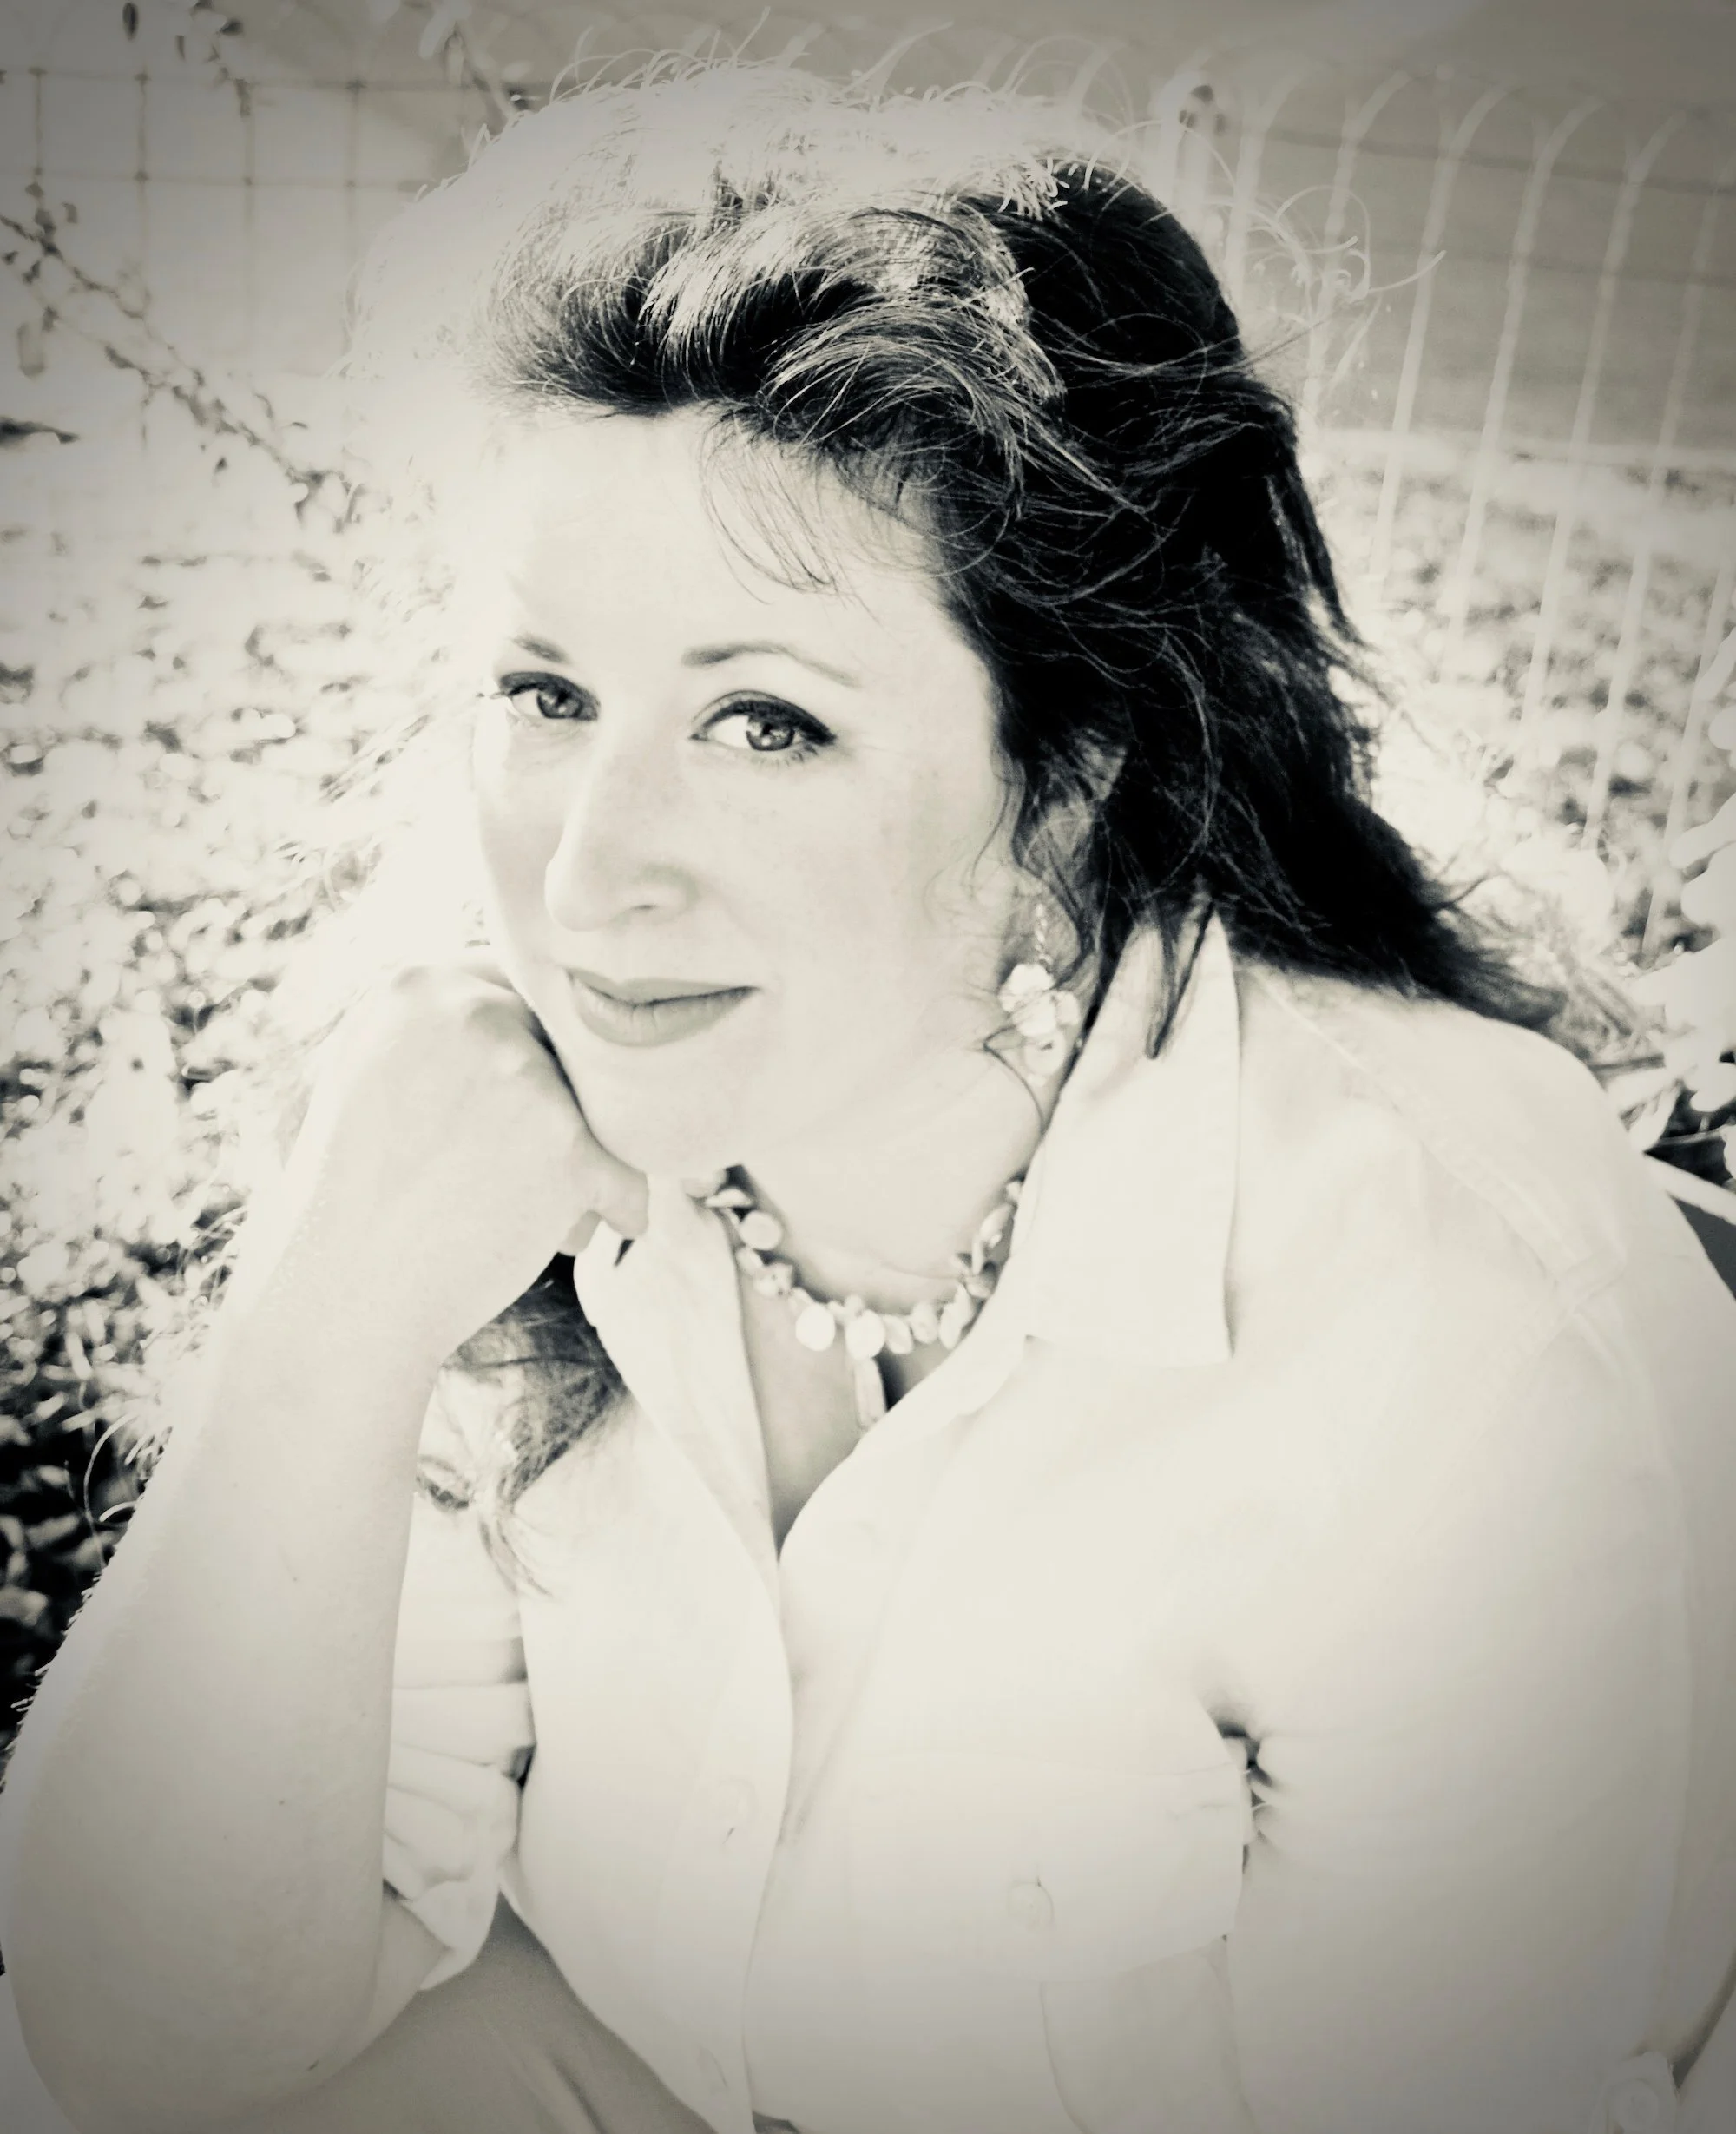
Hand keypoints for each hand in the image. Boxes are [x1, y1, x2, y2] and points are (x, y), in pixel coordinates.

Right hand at [258, 957, 647, 1365]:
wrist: (339, 1302)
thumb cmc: (350, 1202)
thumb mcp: (369, 1075)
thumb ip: (441, 1030)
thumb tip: (526, 1010)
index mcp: (416, 986)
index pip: (519, 990)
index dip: (536, 1052)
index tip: (523, 1105)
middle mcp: (471, 1010)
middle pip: (567, 1051)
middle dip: (563, 1113)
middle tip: (523, 1175)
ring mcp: (521, 1074)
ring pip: (603, 1111)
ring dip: (585, 1165)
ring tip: (538, 1219)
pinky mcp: (565, 1145)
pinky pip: (627, 1176)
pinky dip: (617, 1210)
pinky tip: (578, 1235)